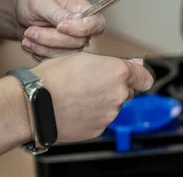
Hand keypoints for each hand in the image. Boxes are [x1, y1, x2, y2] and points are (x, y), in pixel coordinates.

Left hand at [15, 0, 104, 59]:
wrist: (18, 15)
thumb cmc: (33, 3)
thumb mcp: (42, 2)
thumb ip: (58, 12)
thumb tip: (77, 19)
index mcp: (83, 10)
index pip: (97, 24)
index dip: (82, 29)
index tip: (60, 27)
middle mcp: (82, 28)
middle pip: (79, 42)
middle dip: (52, 38)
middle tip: (31, 31)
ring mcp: (73, 43)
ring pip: (67, 53)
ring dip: (43, 46)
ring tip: (27, 35)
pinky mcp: (62, 53)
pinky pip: (56, 60)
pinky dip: (39, 52)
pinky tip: (29, 43)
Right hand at [31, 52, 153, 141]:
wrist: (32, 104)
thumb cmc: (54, 77)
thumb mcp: (84, 58)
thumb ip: (114, 63)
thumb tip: (137, 63)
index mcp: (119, 72)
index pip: (145, 77)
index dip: (139, 76)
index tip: (136, 77)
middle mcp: (119, 94)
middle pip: (127, 92)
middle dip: (114, 88)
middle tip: (91, 85)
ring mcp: (109, 114)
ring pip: (113, 107)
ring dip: (102, 103)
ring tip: (78, 97)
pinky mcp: (98, 129)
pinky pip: (100, 121)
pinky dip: (92, 117)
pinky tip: (75, 110)